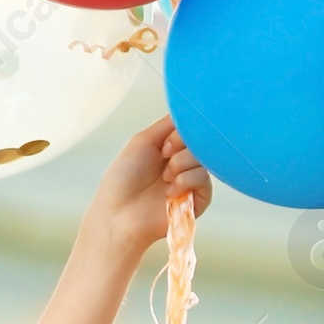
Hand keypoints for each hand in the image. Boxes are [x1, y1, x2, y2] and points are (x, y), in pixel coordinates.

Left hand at [89, 116, 211, 257]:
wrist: (118, 213)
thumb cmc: (124, 178)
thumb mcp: (143, 140)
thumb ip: (169, 124)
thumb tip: (192, 110)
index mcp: (173, 146)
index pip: (193, 127)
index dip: (182, 132)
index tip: (163, 144)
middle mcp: (185, 161)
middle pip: (202, 140)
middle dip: (181, 146)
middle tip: (163, 157)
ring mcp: (193, 179)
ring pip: (205, 158)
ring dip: (181, 164)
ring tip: (164, 178)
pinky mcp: (199, 199)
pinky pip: (204, 179)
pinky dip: (186, 181)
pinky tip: (170, 192)